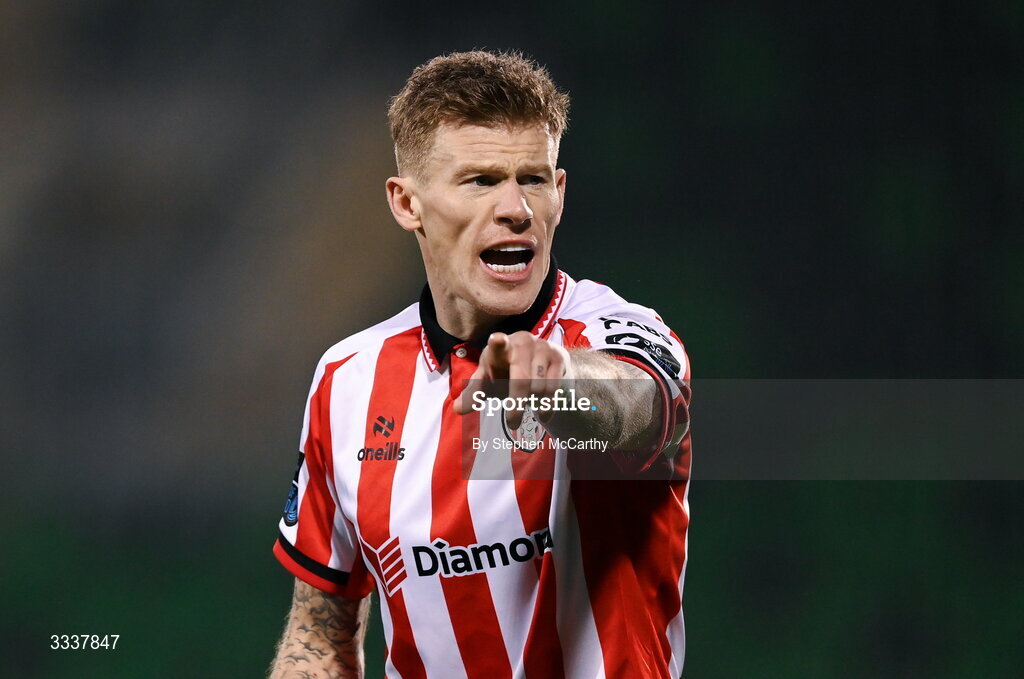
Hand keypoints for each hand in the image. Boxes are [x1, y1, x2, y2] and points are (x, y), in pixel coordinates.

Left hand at [454, 331, 571, 428]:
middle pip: (520, 380)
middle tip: (512, 424)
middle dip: (516, 404)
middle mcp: (522, 342)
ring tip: (529, 402)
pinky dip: (547, 405)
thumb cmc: (507, 372)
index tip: (497, 339)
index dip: (498, 343)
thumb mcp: (490, 382)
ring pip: (538, 387)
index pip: (497, 344)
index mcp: (499, 347)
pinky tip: (543, 411)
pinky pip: (553, 388)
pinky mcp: (559, 357)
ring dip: (532, 403)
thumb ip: (474, 394)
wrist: (542, 363)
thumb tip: (458, 409)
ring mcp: (542, 347)